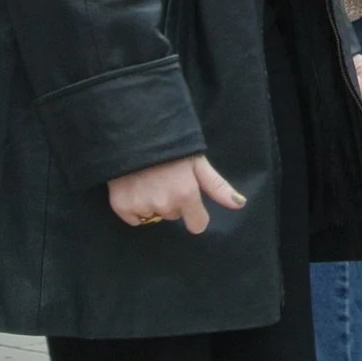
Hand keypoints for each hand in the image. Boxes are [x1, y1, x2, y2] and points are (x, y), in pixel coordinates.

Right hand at [107, 154, 243, 234]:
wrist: (135, 135)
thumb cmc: (172, 147)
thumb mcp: (199, 163)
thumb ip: (217, 186)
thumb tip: (240, 204)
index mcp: (186, 194)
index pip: (197, 225)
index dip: (196, 214)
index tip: (192, 203)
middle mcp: (164, 205)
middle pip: (175, 216)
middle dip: (174, 202)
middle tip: (168, 180)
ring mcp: (142, 207)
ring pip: (155, 216)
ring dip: (154, 203)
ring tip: (151, 181)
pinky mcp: (121, 207)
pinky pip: (134, 218)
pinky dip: (135, 207)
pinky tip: (137, 188)